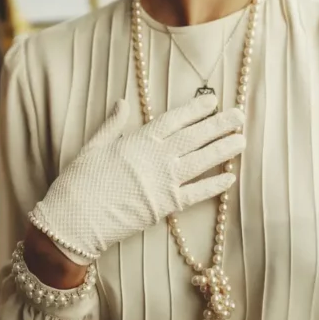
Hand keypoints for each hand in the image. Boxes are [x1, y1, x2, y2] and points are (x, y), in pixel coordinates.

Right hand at [29, 94, 244, 262]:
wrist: (76, 218)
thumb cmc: (80, 181)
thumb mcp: (93, 146)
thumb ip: (112, 124)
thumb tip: (122, 102)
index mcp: (139, 139)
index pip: (175, 119)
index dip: (195, 109)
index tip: (213, 100)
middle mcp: (157, 157)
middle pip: (195, 136)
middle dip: (219, 125)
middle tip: (240, 115)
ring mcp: (164, 181)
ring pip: (202, 161)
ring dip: (224, 150)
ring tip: (242, 140)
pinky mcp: (166, 206)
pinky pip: (197, 193)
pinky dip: (215, 185)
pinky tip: (231, 178)